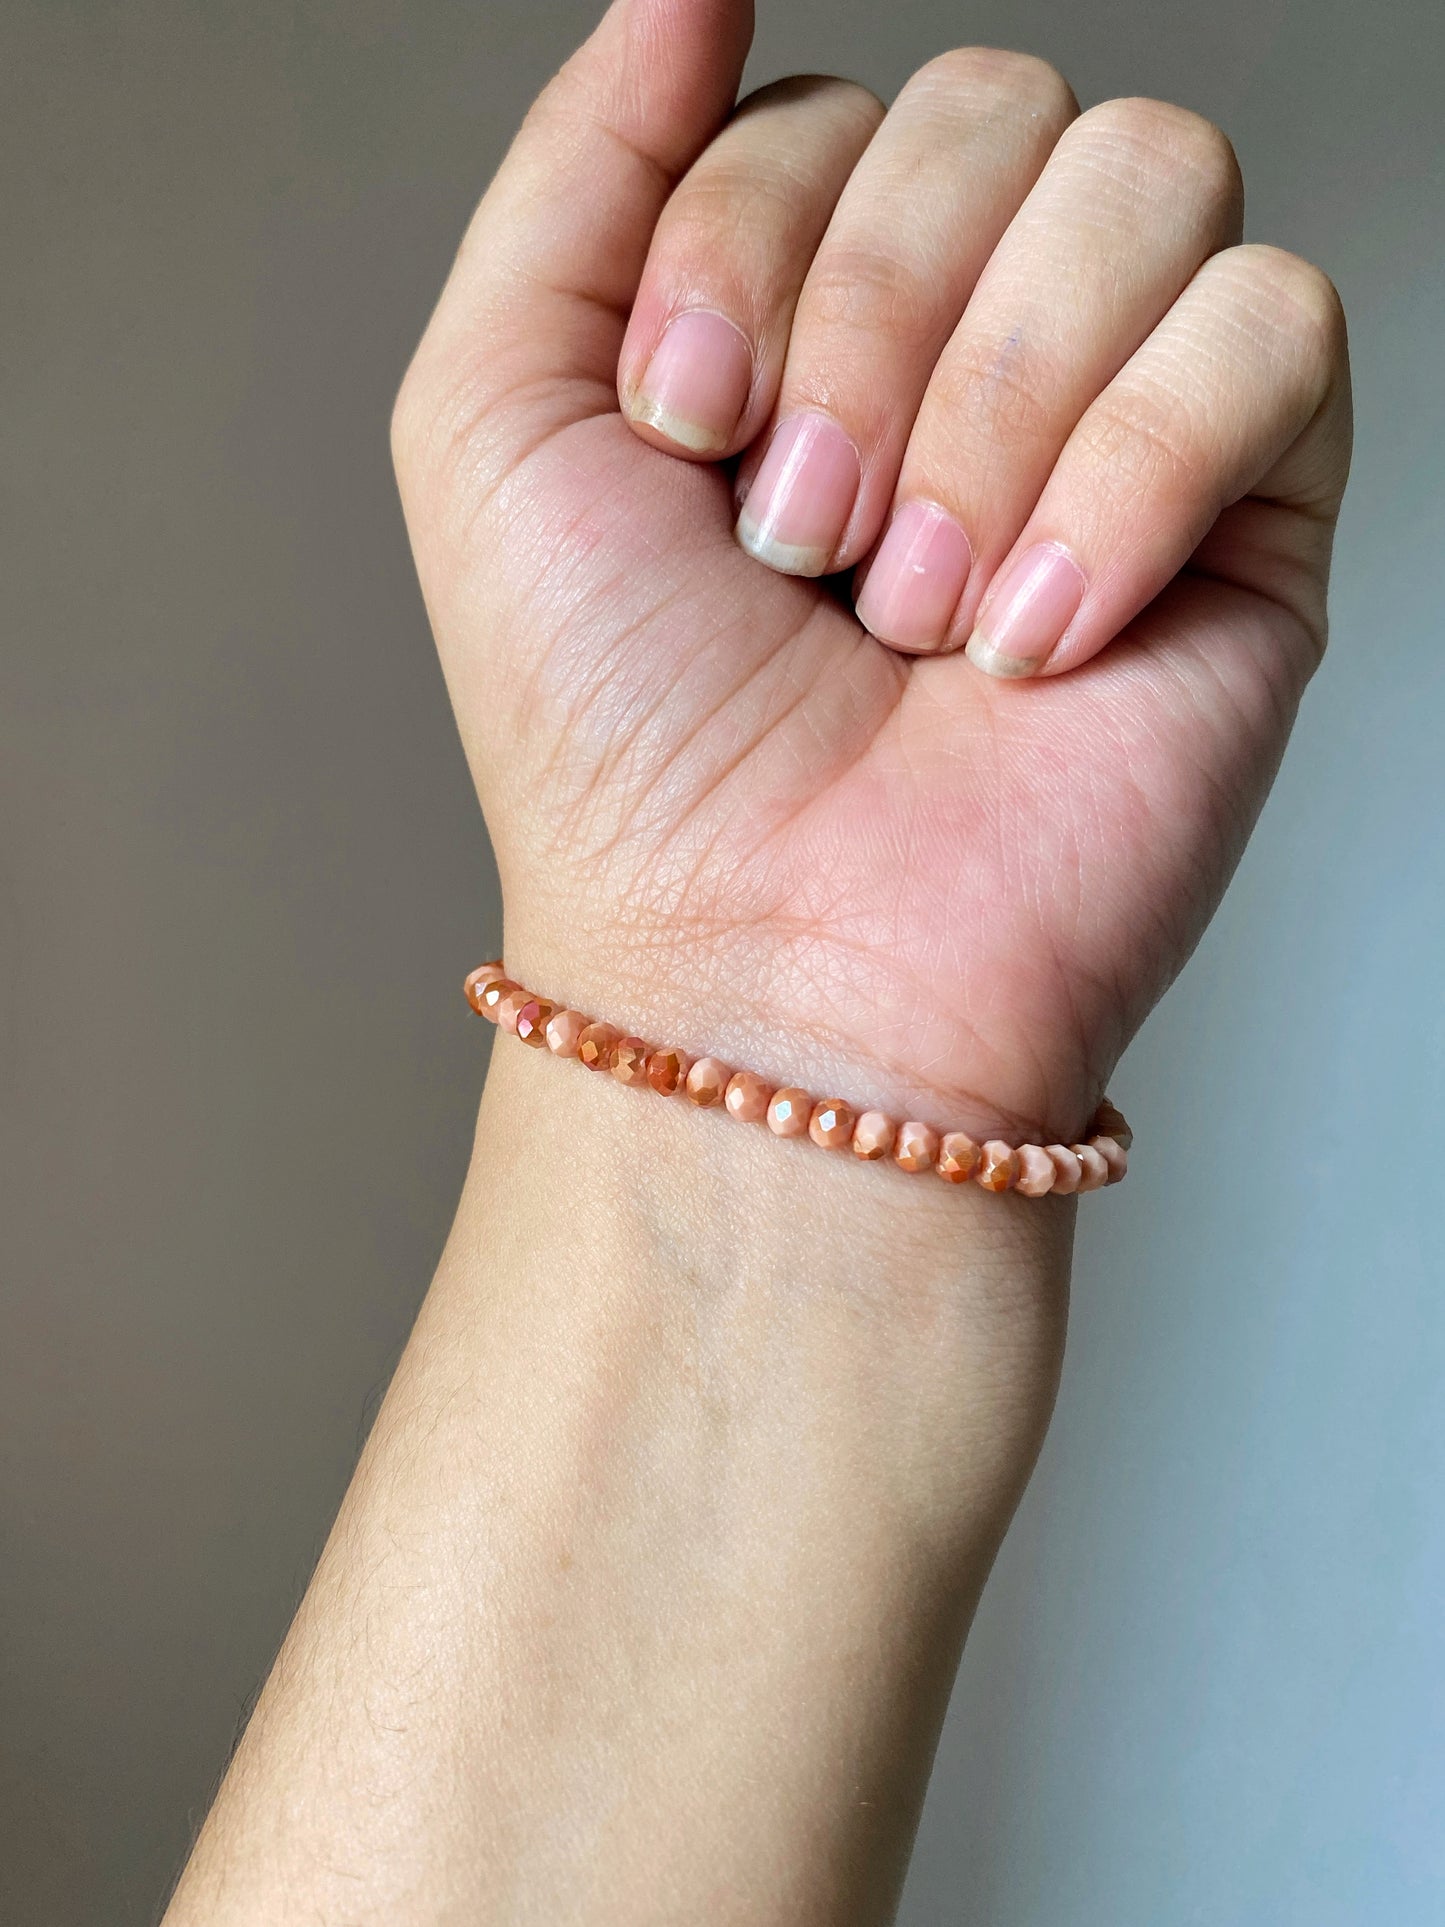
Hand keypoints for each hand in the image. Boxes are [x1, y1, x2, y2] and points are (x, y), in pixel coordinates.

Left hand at [393, 0, 1350, 1144]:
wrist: (770, 970)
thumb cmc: (626, 748)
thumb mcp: (497, 421)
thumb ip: (579, 169)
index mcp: (815, 306)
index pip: (832, 108)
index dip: (745, 252)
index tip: (689, 445)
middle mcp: (976, 343)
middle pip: (999, 107)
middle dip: (868, 329)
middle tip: (808, 547)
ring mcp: (1125, 421)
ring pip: (1147, 178)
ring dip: (992, 406)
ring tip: (917, 606)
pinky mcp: (1252, 518)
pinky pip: (1272, 327)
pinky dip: (1132, 473)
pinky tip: (1037, 635)